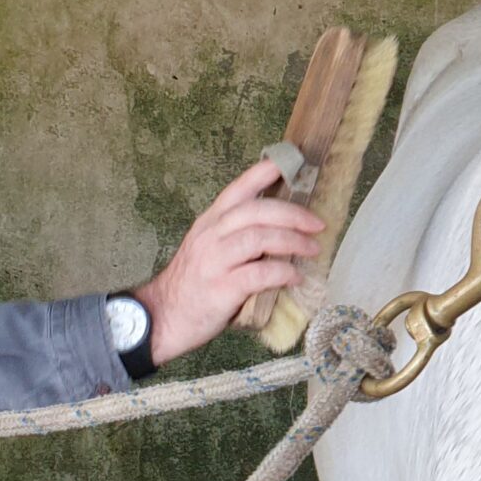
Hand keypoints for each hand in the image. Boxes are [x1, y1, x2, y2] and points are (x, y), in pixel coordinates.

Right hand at [136, 159, 326, 363]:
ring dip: (292, 241)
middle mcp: (211, 235)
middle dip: (292, 214)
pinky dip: (282, 273)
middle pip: (256, 211)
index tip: (292, 162)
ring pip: (258, 238)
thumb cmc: (194, 284)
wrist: (162, 317)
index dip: (265, 173)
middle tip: (317, 224)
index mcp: (211, 222)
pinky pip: (258, 274)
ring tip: (312, 249)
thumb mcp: (211, 249)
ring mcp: (214, 261)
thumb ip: (239, 236)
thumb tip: (284, 231)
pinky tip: (295, 278)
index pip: (239, 189)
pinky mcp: (221, 289)